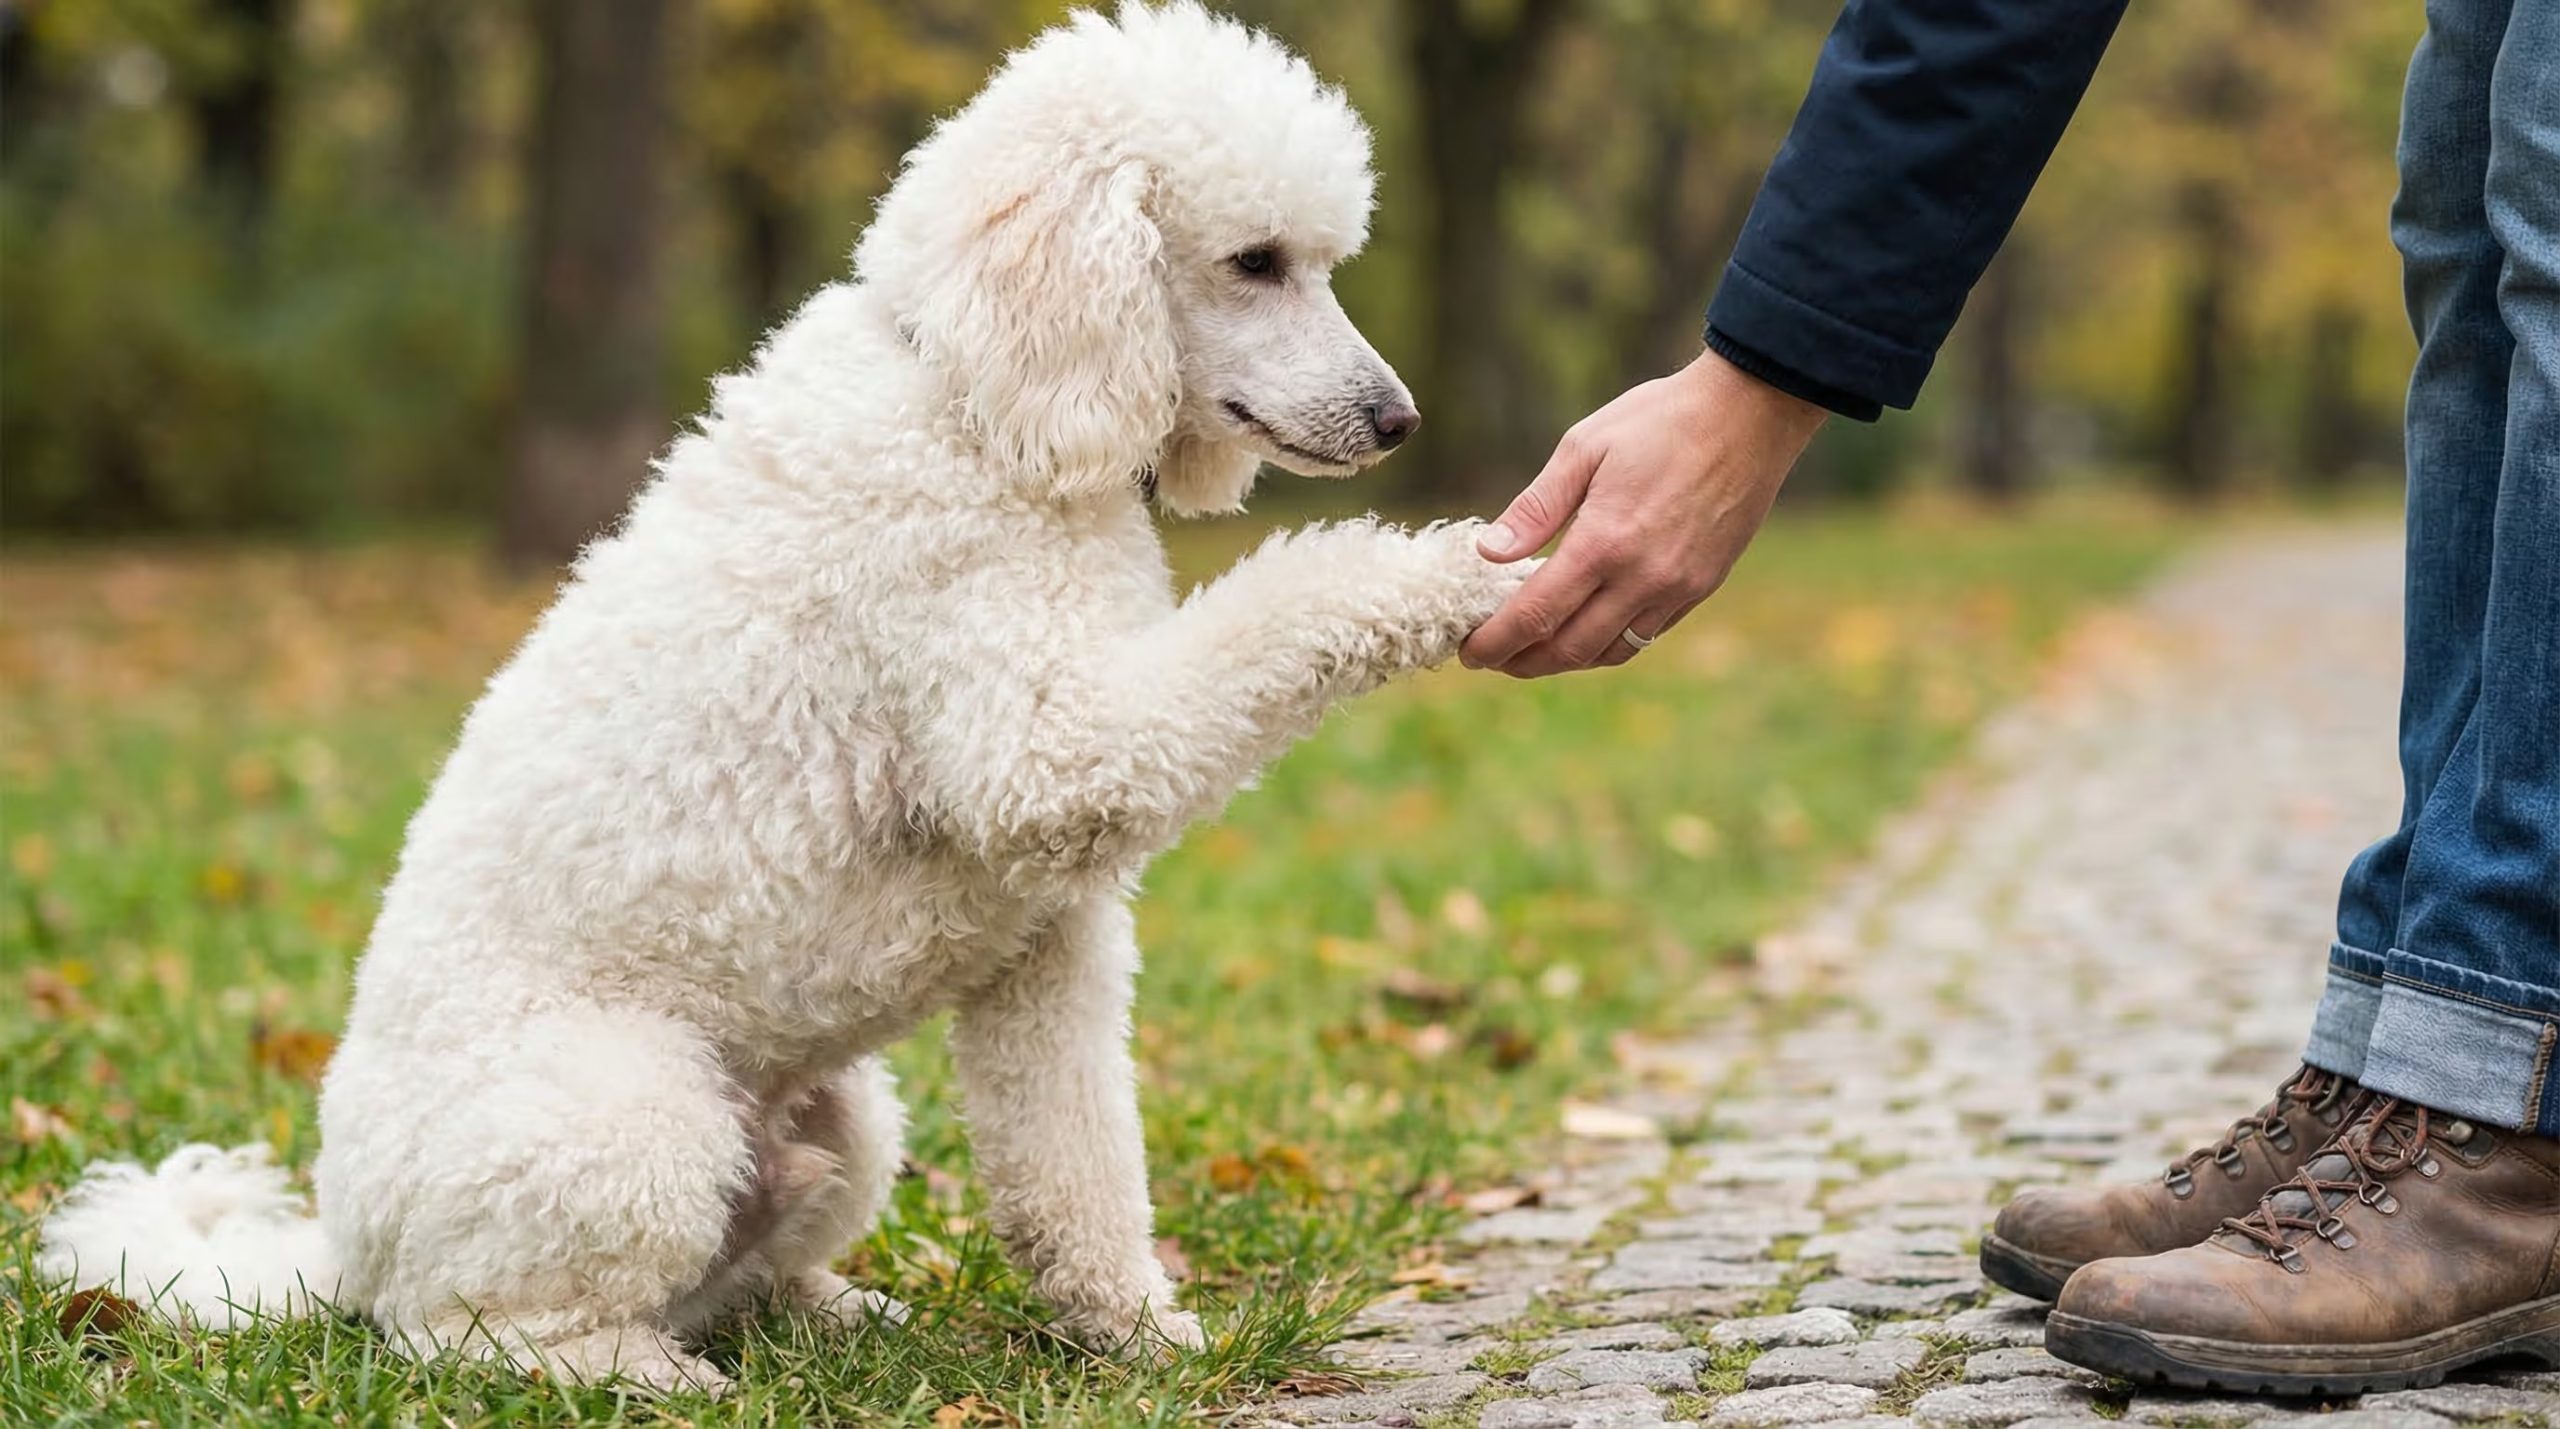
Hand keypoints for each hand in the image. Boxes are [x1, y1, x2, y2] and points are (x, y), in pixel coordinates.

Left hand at [1460, 350, 1826, 677]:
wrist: (1750, 414)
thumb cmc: (1660, 421)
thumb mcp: (1583, 448)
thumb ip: (1534, 508)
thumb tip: (1488, 552)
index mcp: (1604, 542)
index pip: (1535, 614)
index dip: (1495, 642)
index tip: (1468, 652)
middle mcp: (1642, 578)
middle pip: (1568, 648)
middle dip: (1521, 662)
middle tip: (1490, 658)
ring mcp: (1677, 588)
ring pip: (1608, 652)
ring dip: (1562, 662)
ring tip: (1529, 653)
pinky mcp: (1701, 587)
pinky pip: (1644, 636)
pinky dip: (1605, 646)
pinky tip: (1583, 632)